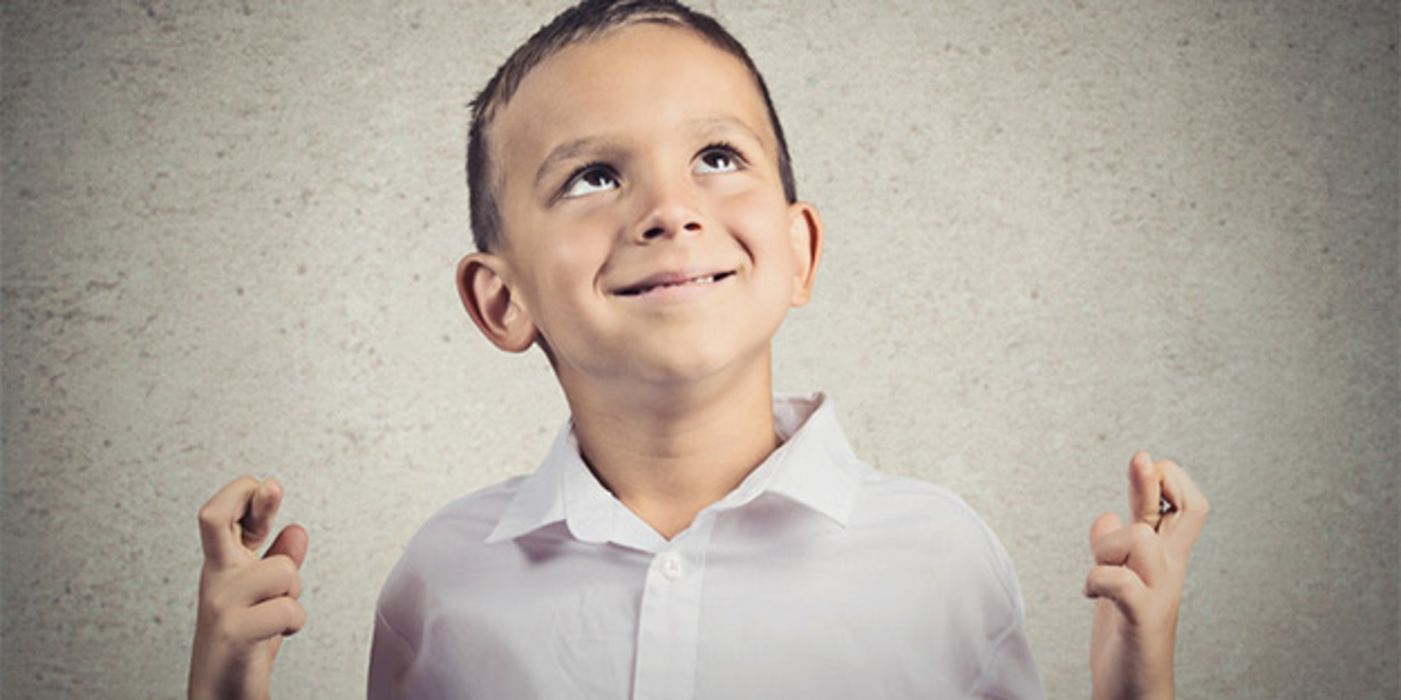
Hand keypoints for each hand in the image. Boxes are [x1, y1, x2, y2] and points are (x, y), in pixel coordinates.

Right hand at [189, 477, 308, 699]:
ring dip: (294, 594)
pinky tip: (279, 635)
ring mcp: (220, 603)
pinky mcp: (232, 630)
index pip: (220, 516)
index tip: (270, 485)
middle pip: (212, 518)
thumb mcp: (265, 598)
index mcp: (223, 566)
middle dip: (247, 496)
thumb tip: (297, 529)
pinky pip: (286, 609)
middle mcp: (217, 578)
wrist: (222, 697)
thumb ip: (278, 563)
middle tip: (270, 486)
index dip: (245, 494)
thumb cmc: (242, 648)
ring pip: (282, 569)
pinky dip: (294, 623)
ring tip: (278, 616)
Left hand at [1084, 452, 1208, 699]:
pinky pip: (1123, 583)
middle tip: (1140, 456)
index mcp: (1165, 558)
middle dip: (1156, 477)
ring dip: (1107, 544)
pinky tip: (1090, 593)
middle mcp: (1169, 571)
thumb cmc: (1125, 633)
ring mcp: (1159, 594)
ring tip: (1097, 569)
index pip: (1188, 504)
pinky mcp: (1143, 620)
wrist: (1133, 691)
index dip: (1167, 480)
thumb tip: (1107, 512)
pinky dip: (1099, 580)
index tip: (1144, 471)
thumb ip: (1115, 545)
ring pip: (1140, 539)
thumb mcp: (1117, 578)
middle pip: (1189, 510)